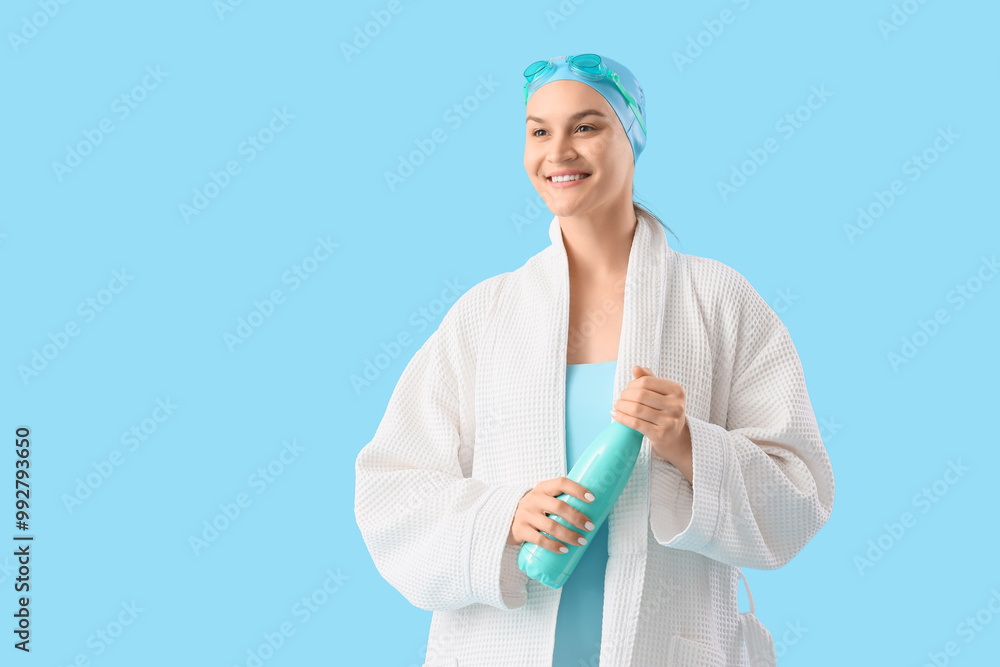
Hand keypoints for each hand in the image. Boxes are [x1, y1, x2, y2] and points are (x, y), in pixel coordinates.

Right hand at [507, 477, 595, 553]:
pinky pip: (540, 540)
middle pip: (559, 507)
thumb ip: (560, 500)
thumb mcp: (543, 499)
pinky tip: (564, 550)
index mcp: (543, 488)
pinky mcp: (520, 530)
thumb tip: (592, 508)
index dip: (578, 489)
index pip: (561, 483)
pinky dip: (554, 546)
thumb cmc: (534, 509)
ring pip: (551, 526)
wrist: (505, 518)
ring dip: (569, 535)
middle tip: (590, 527)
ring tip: (582, 541)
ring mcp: (526, 515)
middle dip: (577, 518)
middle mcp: (533, 499)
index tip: (592, 499)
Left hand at [611, 365, 692, 483]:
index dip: (632, 384)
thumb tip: (636, 368)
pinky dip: (622, 418)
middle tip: (619, 399)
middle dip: (625, 396)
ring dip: (621, 406)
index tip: (627, 390)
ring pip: (636, 409)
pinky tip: (615, 415)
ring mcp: (669, 421)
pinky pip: (635, 423)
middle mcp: (676, 405)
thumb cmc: (666, 412)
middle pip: (641, 395)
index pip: (646, 381)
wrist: (676, 439)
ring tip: (616, 406)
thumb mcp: (662, 394)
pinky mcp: (661, 435)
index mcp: (676, 391)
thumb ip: (649, 379)